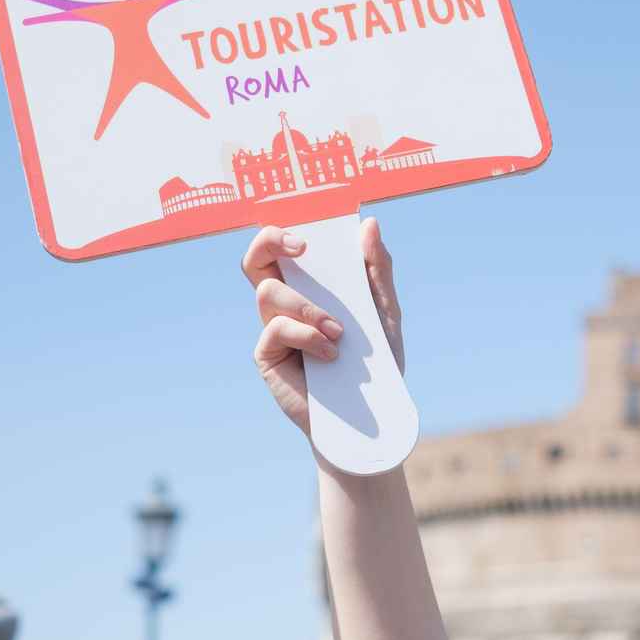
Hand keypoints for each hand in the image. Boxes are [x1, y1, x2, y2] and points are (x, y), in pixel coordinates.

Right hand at [242, 217, 404, 434]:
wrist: (368, 415)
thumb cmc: (373, 362)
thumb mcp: (384, 311)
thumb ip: (376, 269)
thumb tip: (368, 224)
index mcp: (309, 289)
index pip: (281, 250)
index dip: (282, 231)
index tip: (309, 234)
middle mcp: (284, 305)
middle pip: (254, 260)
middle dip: (270, 242)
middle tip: (302, 249)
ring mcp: (272, 328)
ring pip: (268, 292)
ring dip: (308, 306)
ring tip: (339, 332)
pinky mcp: (266, 355)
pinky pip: (275, 328)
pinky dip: (306, 335)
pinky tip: (330, 353)